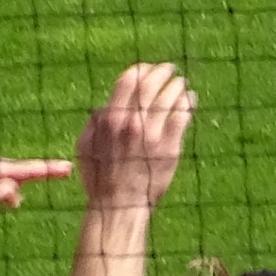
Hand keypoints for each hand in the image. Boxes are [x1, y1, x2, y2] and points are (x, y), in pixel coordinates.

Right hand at [75, 62, 195, 211]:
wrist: (119, 206)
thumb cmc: (99, 179)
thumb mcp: (85, 146)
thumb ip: (94, 122)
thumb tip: (104, 106)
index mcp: (111, 119)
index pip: (128, 81)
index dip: (140, 70)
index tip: (147, 69)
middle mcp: (133, 123)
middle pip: (151, 84)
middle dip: (162, 72)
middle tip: (170, 69)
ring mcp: (153, 135)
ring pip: (170, 98)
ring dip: (177, 86)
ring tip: (182, 84)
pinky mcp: (170, 148)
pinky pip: (182, 117)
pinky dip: (188, 103)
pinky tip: (190, 100)